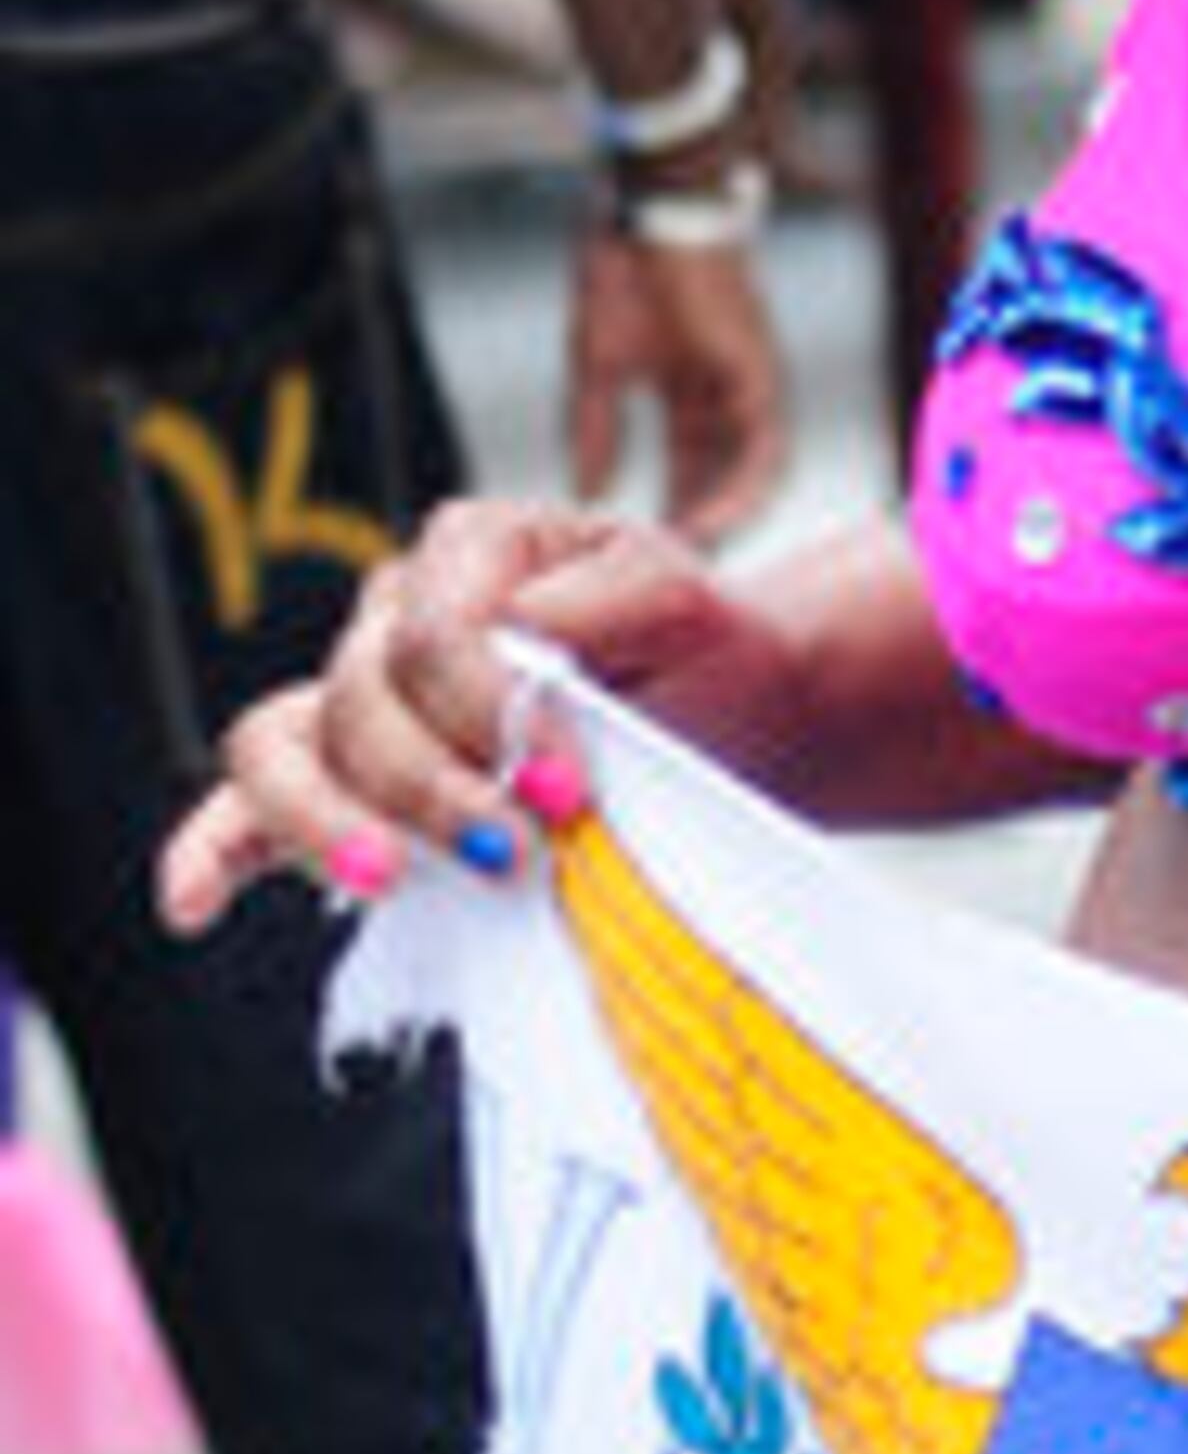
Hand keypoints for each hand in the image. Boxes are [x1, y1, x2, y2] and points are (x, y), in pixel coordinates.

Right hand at [152, 493, 789, 935]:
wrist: (728, 716)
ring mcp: (357, 702)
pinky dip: (210, 851)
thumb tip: (518, 637)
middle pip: (358, 700)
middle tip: (519, 852)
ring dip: (327, 822)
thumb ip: (608, 599)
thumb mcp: (686, 602)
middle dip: (433, 787)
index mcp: (473, 549)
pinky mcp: (344, 786)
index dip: (486, 715)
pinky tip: (193, 904)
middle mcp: (393, 616)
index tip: (565, 789)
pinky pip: (244, 808)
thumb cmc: (698, 653)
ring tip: (385, 879)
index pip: (431, 634)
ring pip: (278, 747)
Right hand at [565, 220, 788, 543]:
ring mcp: (749, 384)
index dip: (675, 511)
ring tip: (695, 559)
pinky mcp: (761, 374)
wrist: (650, 214)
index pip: (692, 469)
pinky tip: (714, 519)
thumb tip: (585, 490)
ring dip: (727, 517)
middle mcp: (727, 394)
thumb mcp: (598, 368)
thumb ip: (596, 431)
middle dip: (704, 527)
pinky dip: (743, 488)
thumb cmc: (624, 272)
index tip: (651, 556)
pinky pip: (766, 447)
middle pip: (726, 478)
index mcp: (690, 392)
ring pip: (755, 471)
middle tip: (680, 577)